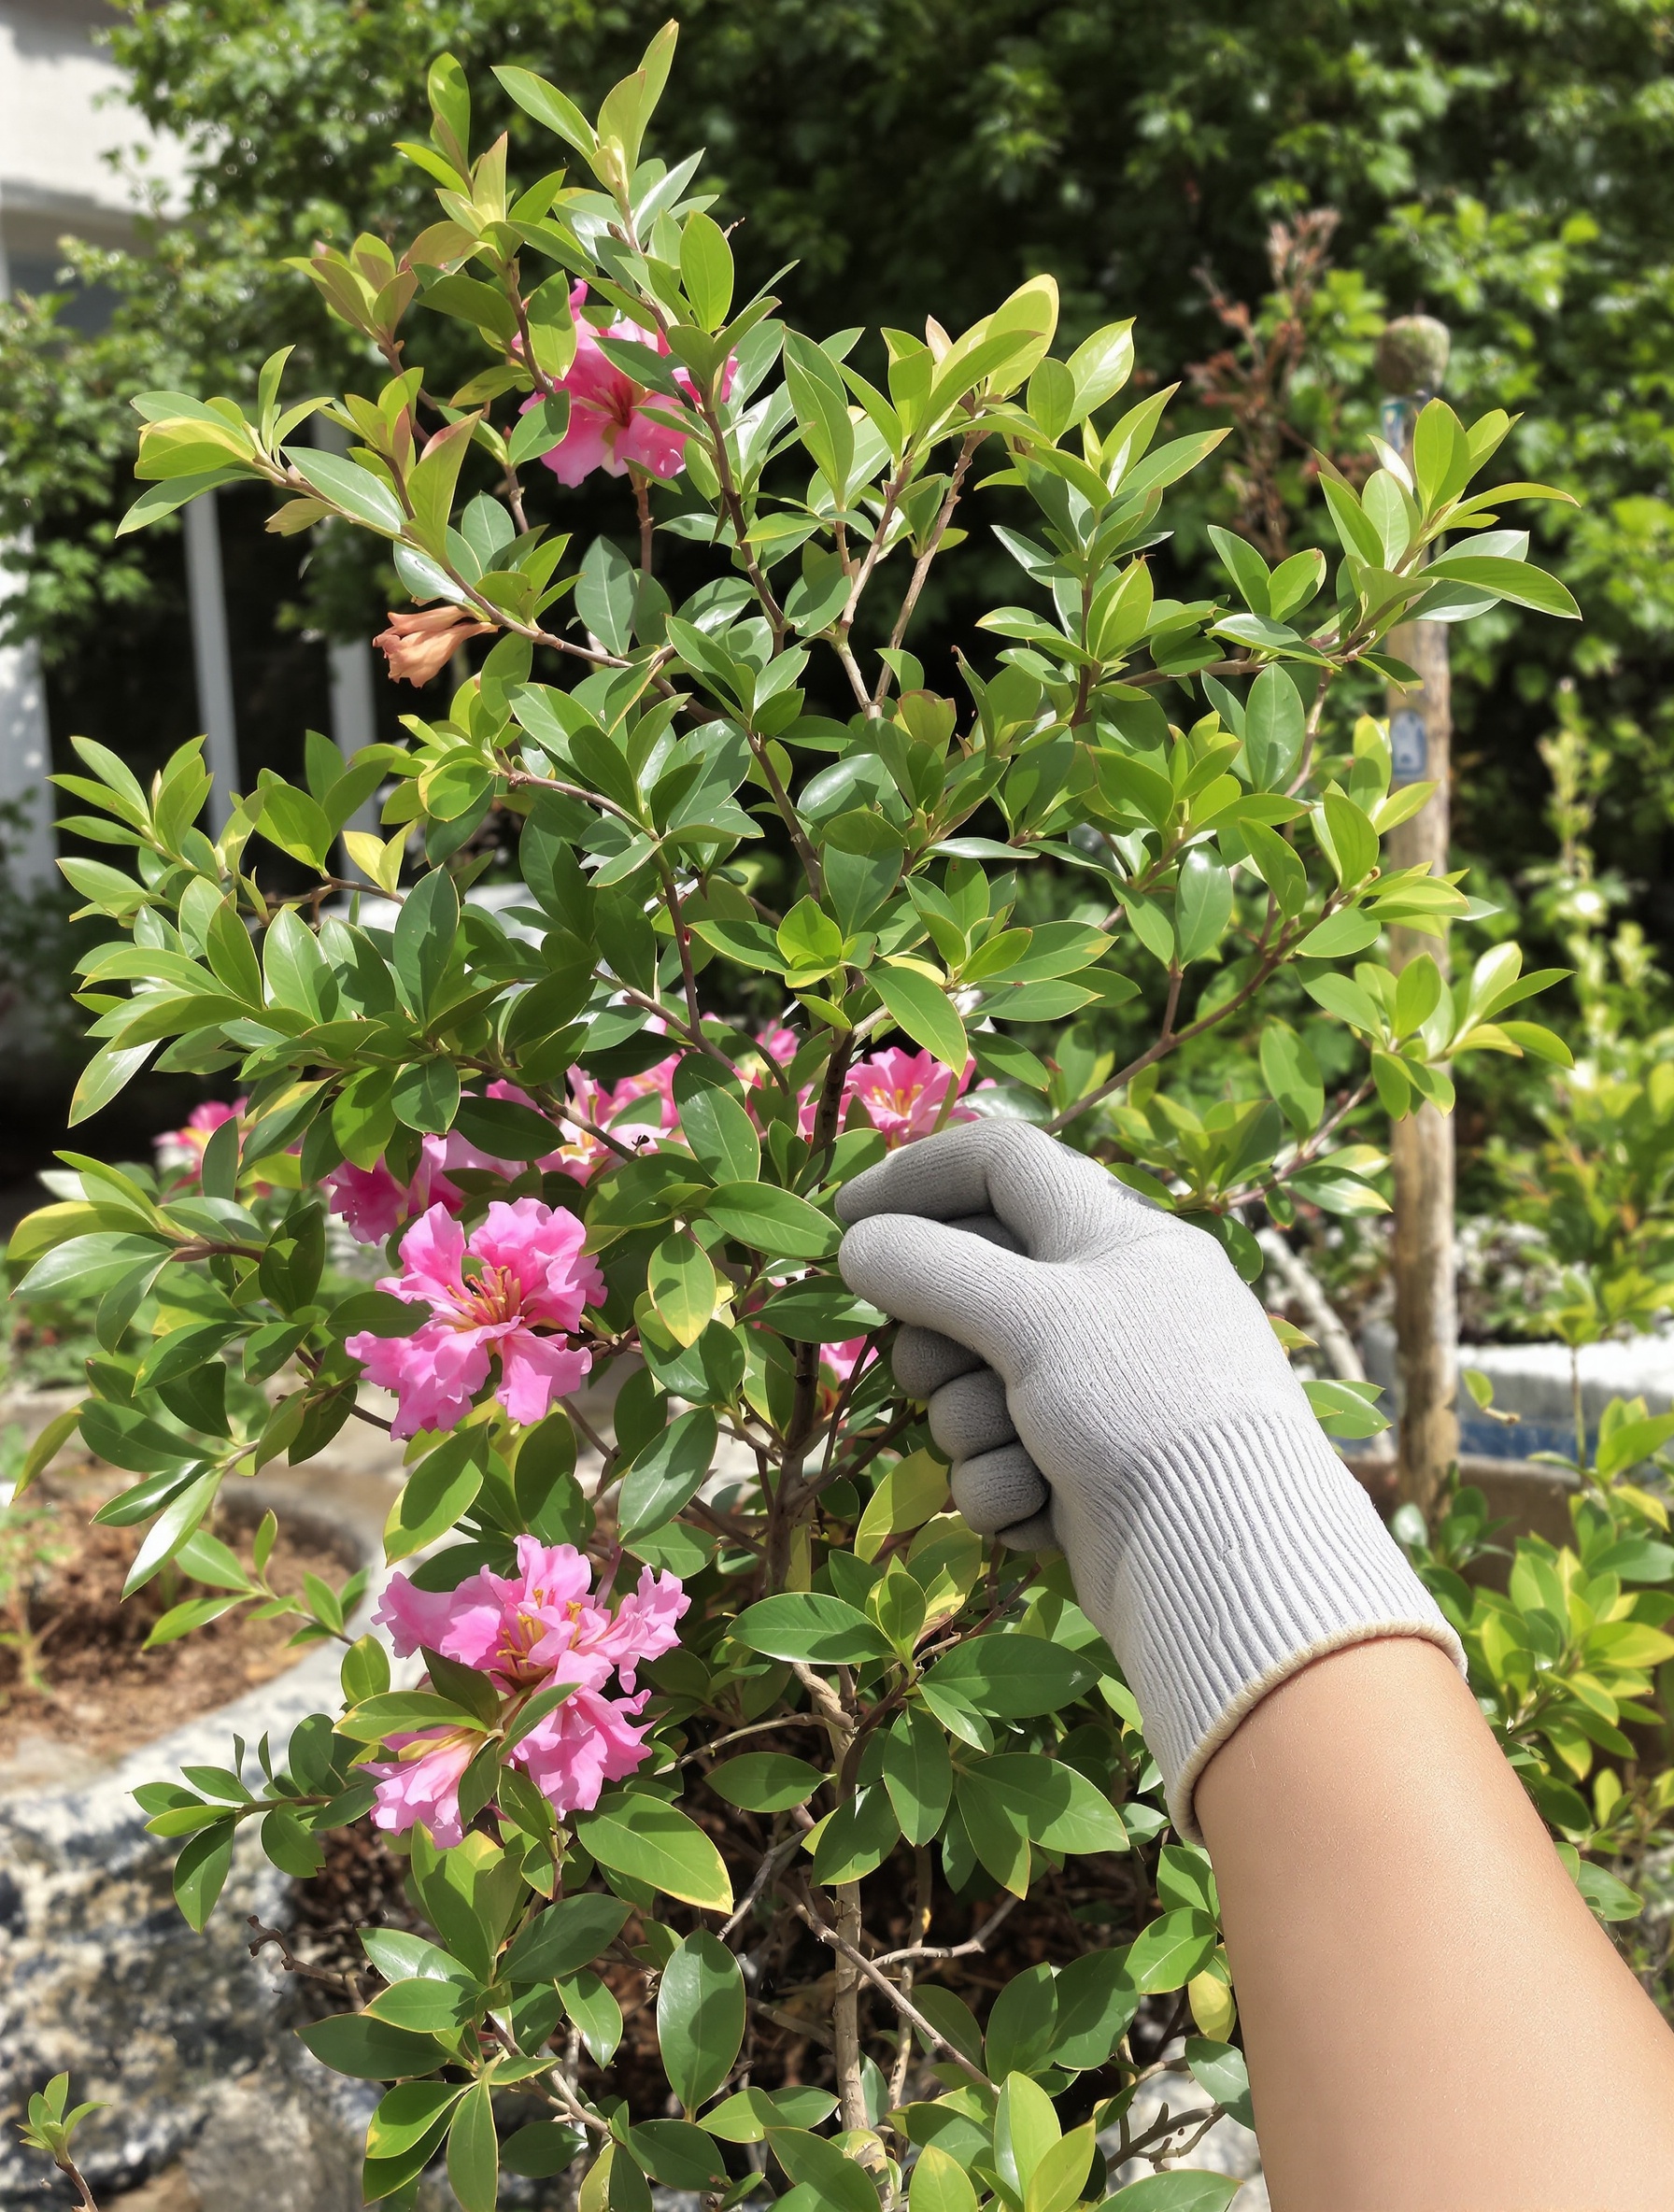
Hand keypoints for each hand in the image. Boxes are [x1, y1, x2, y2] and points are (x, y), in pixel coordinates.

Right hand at [836, 1117, 1459, 1833]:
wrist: (1223, 1560)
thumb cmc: (1142, 1406)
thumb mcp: (1033, 1317)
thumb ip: (934, 1269)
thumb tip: (858, 1243)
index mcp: (1114, 1236)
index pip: (1003, 1166)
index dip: (920, 1178)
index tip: (848, 1218)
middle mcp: (1105, 1307)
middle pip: (967, 1286)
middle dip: (938, 1342)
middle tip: (941, 1372)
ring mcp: (1093, 1396)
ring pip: (973, 1387)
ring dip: (974, 1428)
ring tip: (1023, 1454)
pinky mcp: (1080, 1476)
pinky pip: (997, 1462)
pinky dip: (1006, 1486)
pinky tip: (1042, 1511)